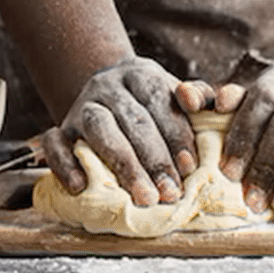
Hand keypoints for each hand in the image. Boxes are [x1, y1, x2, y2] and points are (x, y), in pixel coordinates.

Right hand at [39, 56, 214, 205]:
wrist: (107, 94)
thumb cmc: (152, 104)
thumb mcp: (174, 94)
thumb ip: (200, 99)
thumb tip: (218, 106)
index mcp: (140, 74)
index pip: (158, 98)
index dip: (175, 132)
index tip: (189, 167)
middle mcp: (108, 86)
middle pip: (132, 118)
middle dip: (155, 158)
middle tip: (171, 193)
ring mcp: (81, 107)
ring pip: (98, 128)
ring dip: (123, 164)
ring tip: (143, 197)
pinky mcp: (60, 128)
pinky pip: (54, 142)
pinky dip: (65, 164)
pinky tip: (81, 187)